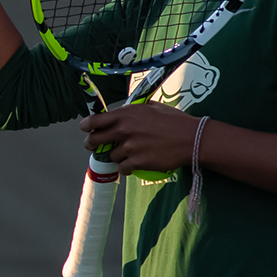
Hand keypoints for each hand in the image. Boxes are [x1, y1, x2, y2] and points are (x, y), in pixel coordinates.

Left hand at [80, 104, 198, 172]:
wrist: (191, 139)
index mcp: (126, 114)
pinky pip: (122, 168)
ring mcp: (129, 147)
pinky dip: (126, 167)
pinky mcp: (136, 162)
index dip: (87, 126)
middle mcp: (124, 130)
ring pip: (111, 156)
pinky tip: (134, 163)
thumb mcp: (152, 107)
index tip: (86, 130)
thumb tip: (122, 112)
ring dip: (116, 156)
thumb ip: (133, 110)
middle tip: (94, 147)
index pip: (95, 120)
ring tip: (128, 154)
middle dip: (92, 145)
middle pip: (95, 140)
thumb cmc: (174, 121)